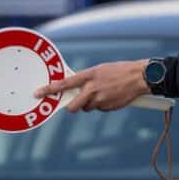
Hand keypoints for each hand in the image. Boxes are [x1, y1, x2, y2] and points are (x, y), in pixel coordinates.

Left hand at [34, 60, 150, 111]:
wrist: (140, 77)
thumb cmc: (121, 70)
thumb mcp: (101, 70)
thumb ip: (87, 79)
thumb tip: (76, 88)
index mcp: (89, 76)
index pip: (64, 84)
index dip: (49, 89)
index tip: (38, 93)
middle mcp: (93, 89)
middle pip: (73, 106)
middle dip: (72, 106)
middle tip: (76, 103)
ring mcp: (101, 99)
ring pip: (88, 108)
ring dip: (91, 104)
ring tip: (104, 93)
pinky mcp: (109, 107)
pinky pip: (100, 109)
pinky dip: (103, 105)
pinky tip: (113, 96)